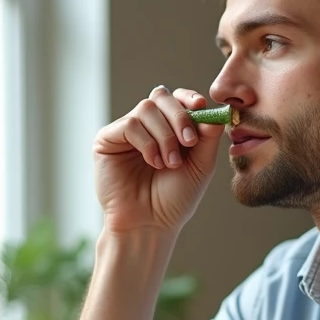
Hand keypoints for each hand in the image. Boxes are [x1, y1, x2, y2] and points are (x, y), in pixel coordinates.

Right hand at [93, 86, 226, 234]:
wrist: (150, 224)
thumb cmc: (175, 199)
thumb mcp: (201, 166)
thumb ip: (207, 137)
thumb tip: (212, 109)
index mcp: (168, 128)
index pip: (177, 98)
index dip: (189, 98)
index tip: (201, 107)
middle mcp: (146, 126)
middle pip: (161, 96)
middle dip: (179, 116)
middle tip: (189, 142)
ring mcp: (126, 132)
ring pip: (146, 109)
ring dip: (164, 136)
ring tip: (170, 163)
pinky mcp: (107, 140)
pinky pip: (130, 125)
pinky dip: (147, 142)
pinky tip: (153, 162)